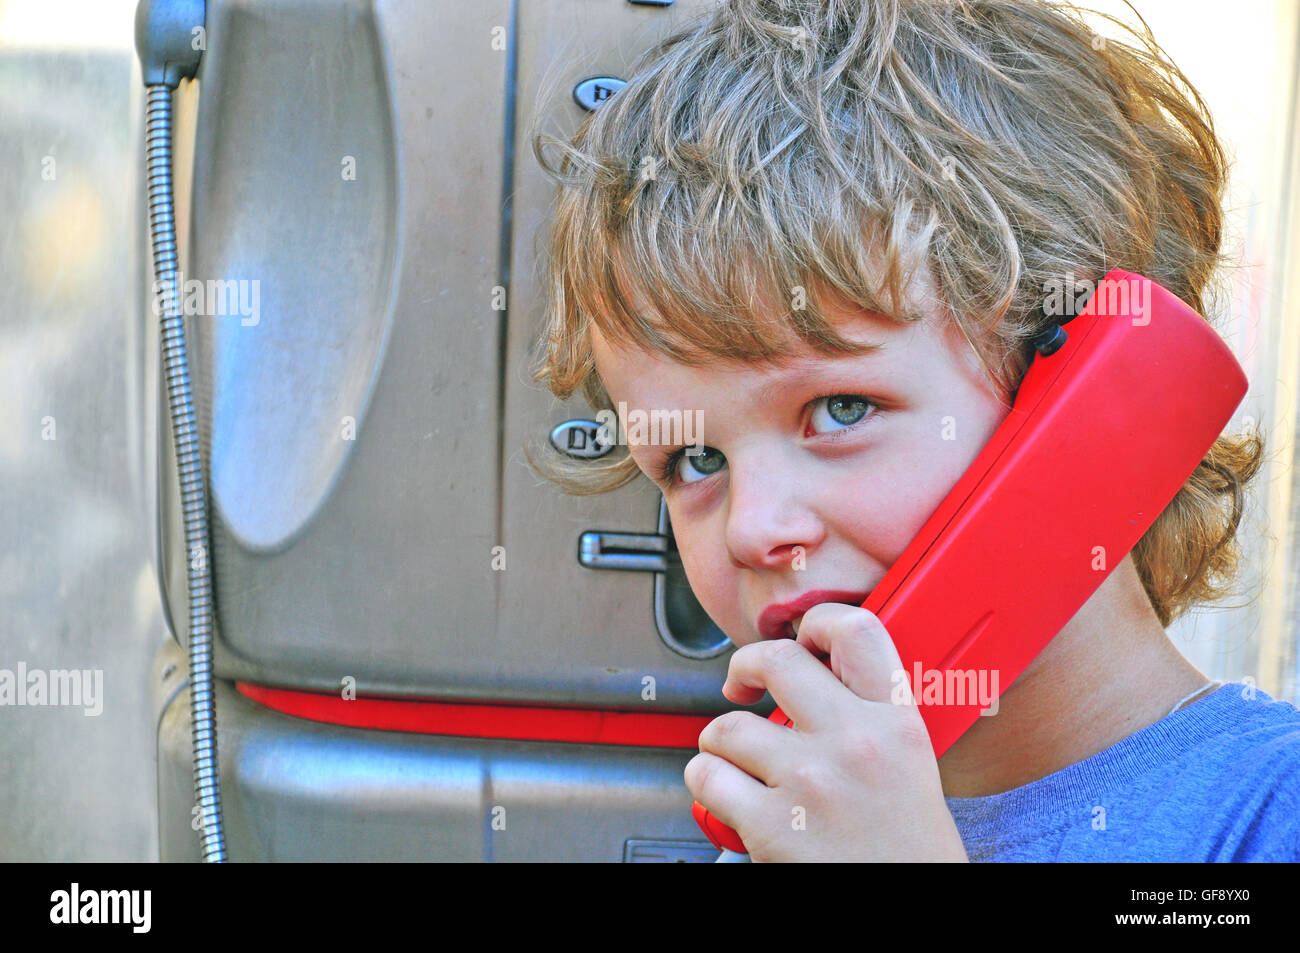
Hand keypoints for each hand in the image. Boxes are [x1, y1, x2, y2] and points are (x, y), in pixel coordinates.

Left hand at [684, 604, 968, 861]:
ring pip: (727, 725)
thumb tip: (815, 678)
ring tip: (733, 759)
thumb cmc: (907, 852)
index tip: (798, 640)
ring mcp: (810, 782)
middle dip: (743, 667)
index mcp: (897, 723)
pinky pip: (707, 777)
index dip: (815, 622)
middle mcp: (855, 743)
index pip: (855, 629)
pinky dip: (705, 782)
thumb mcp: (911, 767)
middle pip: (775, 660)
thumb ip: (870, 718)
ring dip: (718, 741)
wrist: (910, 916)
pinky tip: (725, 793)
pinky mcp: (772, 827)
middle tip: (741, 684)